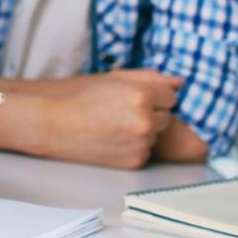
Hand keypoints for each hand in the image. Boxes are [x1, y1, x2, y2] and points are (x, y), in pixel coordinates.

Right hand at [30, 69, 181, 168]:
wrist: (57, 125)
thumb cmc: (83, 97)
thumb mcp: (114, 79)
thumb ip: (149, 77)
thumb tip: (180, 81)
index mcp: (142, 95)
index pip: (171, 96)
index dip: (153, 95)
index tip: (133, 97)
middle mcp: (145, 120)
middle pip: (167, 116)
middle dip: (151, 113)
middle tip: (122, 112)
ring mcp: (141, 143)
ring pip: (156, 134)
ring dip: (143, 130)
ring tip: (115, 126)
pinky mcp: (135, 161)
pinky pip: (146, 151)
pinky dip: (134, 147)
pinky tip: (113, 140)